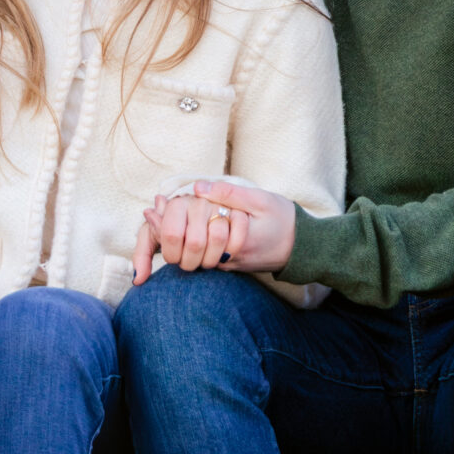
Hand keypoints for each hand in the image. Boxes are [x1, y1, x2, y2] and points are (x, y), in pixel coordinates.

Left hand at [131, 179, 297, 284]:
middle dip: (167, 232)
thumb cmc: (283, 219)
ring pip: (193, 255)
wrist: (303, 246)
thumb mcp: (260, 200)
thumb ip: (229, 194)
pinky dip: (189, 241)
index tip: (152, 209)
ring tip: (158, 214)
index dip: (168, 225)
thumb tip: (198, 188)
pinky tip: (181, 224)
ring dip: (177, 237)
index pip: (190, 240)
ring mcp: (228, 265)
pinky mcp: (230, 265)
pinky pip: (203, 255)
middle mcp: (227, 259)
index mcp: (233, 243)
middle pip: (186, 251)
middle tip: (150, 210)